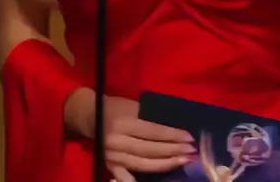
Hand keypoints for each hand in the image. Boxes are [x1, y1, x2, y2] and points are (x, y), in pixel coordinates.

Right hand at [68, 91, 194, 181]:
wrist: (88, 114)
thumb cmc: (114, 106)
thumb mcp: (132, 105)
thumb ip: (150, 117)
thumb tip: (174, 128)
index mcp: (124, 122)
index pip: (154, 131)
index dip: (173, 135)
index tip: (190, 138)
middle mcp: (118, 141)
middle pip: (151, 149)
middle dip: (174, 151)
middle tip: (191, 152)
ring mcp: (113, 155)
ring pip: (143, 164)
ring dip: (166, 164)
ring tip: (183, 161)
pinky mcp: (109, 165)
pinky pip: (125, 176)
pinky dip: (137, 180)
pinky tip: (156, 181)